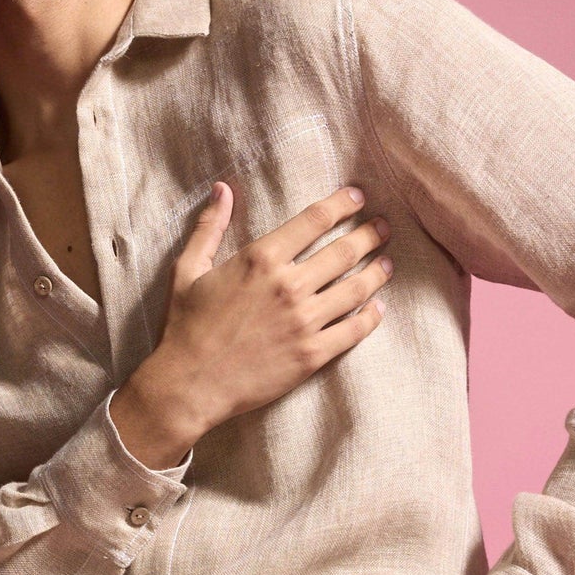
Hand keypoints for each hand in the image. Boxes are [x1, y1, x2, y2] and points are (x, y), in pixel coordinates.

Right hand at [111, 181, 392, 466]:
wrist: (189, 384)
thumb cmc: (186, 327)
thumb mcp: (188, 269)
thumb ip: (209, 227)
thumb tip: (222, 189)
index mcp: (261, 258)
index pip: (315, 220)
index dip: (342, 204)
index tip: (358, 197)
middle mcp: (288, 285)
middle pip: (345, 251)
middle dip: (370, 234)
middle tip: (384, 227)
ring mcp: (304, 321)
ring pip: (356, 289)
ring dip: (378, 272)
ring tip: (388, 263)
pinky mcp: (312, 355)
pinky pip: (353, 331)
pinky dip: (371, 317)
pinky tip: (378, 308)